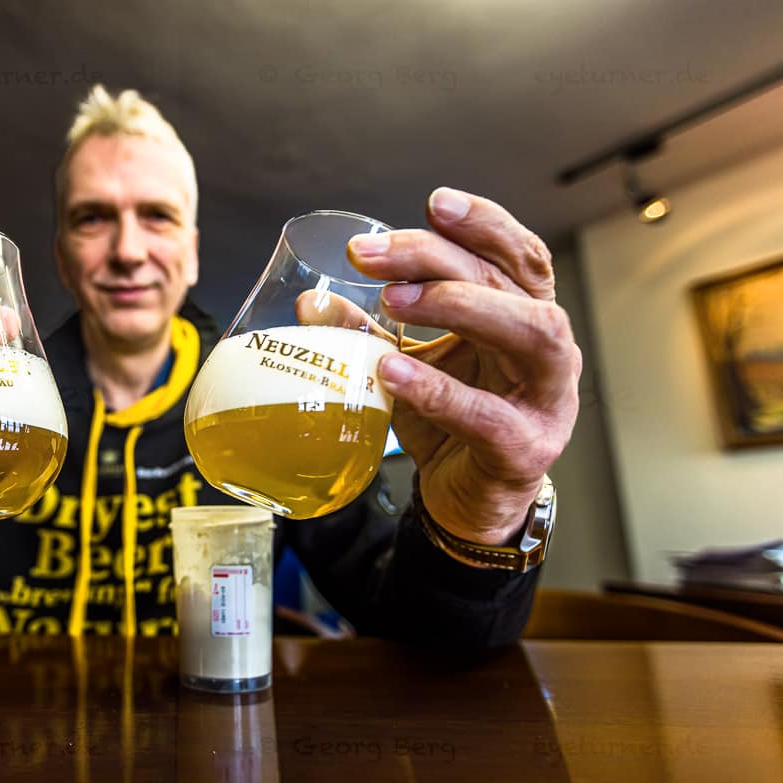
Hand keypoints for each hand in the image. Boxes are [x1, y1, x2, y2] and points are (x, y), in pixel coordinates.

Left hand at [345, 188, 580, 545]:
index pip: (517, 255)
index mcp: (523, 317)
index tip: (434, 203)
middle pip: (509, 281)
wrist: (468, 503)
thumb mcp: (405, 364)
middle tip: (371, 256)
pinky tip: (390, 371)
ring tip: (393, 301)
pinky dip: (438, 389)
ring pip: (531, 332)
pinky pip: (487, 415)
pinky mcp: (524, 449)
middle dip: (438, 257)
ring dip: (461, 305)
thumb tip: (312, 298)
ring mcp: (546, 399)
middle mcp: (547, 349)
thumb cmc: (448, 423)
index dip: (484, 223)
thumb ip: (369, 330)